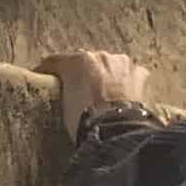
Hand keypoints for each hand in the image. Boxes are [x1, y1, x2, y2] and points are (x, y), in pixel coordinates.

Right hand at [35, 50, 152, 140]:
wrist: (116, 129)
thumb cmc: (84, 118)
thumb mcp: (64, 106)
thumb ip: (64, 92)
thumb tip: (63, 95)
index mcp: (76, 61)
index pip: (57, 62)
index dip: (49, 71)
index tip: (45, 79)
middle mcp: (100, 55)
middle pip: (87, 62)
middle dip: (84, 74)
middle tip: (80, 91)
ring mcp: (123, 63)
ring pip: (111, 66)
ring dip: (107, 77)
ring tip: (104, 97)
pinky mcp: (140, 74)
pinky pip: (130, 76)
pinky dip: (126, 84)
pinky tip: (123, 98)